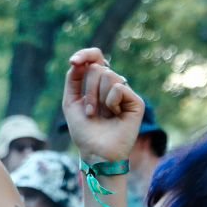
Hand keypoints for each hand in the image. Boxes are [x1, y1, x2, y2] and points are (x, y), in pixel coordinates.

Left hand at [62, 47, 143, 163]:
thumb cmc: (84, 130)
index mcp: (98, 83)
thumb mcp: (71, 101)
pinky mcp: (136, 102)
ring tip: (101, 115)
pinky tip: (115, 115)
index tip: (73, 62)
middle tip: (90, 111)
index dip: (85, 54)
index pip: (96, 57)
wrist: (95, 152)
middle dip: (88, 90)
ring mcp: (125, 93)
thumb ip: (74, 78)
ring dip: (97, 98)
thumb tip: (80, 61)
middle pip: (97, 68)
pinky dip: (111, 102)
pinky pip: (119, 88)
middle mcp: (113, 85)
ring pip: (108, 76)